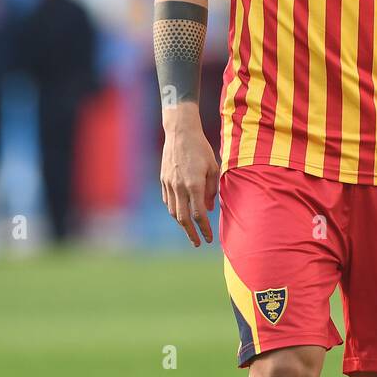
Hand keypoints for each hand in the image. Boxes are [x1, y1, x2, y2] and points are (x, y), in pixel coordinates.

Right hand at [159, 118, 219, 246]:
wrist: (180, 132)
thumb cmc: (201, 149)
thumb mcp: (213, 168)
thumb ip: (212, 190)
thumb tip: (209, 208)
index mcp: (194, 184)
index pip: (199, 214)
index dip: (204, 229)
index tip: (209, 238)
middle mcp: (179, 187)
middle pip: (183, 218)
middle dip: (191, 234)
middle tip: (197, 243)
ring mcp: (169, 184)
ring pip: (173, 211)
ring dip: (182, 224)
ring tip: (190, 231)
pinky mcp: (163, 180)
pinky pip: (168, 201)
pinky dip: (175, 210)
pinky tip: (181, 214)